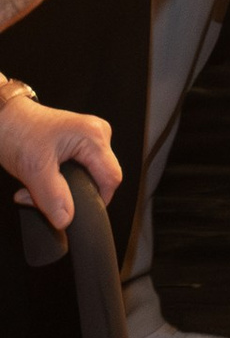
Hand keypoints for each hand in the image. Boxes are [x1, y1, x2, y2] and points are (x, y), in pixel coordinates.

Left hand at [0, 88, 119, 231]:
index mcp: (94, 136)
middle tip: (42, 198)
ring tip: (36, 189)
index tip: (71, 212)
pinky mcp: (78, 144)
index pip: (111, 179)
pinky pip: (77, 171)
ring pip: (86, 178)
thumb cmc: (17, 130)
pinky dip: (58, 182)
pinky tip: (40, 182)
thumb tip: (67, 219)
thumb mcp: (34, 169)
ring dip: (61, 191)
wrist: (3, 118)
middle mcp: (97, 135)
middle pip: (98, 180)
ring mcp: (88, 139)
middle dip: (71, 196)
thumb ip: (53, 196)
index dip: (94, 200)